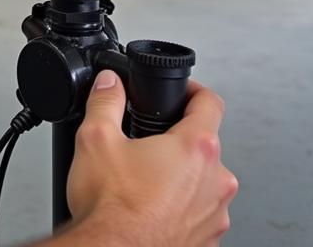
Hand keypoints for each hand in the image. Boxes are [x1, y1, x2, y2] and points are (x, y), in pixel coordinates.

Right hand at [65, 72, 237, 246]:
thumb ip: (106, 101)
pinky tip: (151, 211)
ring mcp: (215, 216)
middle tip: (148, 146)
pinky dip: (180, 209)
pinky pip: (199, 215)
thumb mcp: (96, 138)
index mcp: (196, 148)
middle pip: (205, 145)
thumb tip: (110, 83)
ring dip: (182, 178)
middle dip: (178, 142)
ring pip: (203, 183)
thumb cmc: (112, 210)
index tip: (182, 93)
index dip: (194, 91)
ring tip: (147, 184)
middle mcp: (216, 182)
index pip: (210, 102)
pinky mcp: (207, 243)